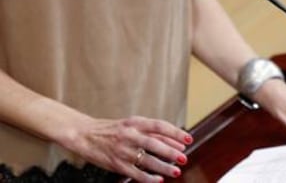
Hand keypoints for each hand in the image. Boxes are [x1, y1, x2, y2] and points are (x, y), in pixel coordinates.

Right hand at [60, 115, 191, 181]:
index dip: (174, 132)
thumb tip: (173, 140)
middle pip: (155, 143)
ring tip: (176, 171)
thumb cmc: (112, 129)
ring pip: (147, 160)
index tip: (188, 139)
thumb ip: (149, 131)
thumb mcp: (130, 124)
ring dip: (164, 166)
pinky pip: (136, 173)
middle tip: (184, 157)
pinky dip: (149, 178)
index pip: (159, 126)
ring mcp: (123, 150)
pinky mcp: (117, 164)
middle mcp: (130, 135)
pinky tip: (158, 180)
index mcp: (135, 122)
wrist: (85, 134)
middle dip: (171, 151)